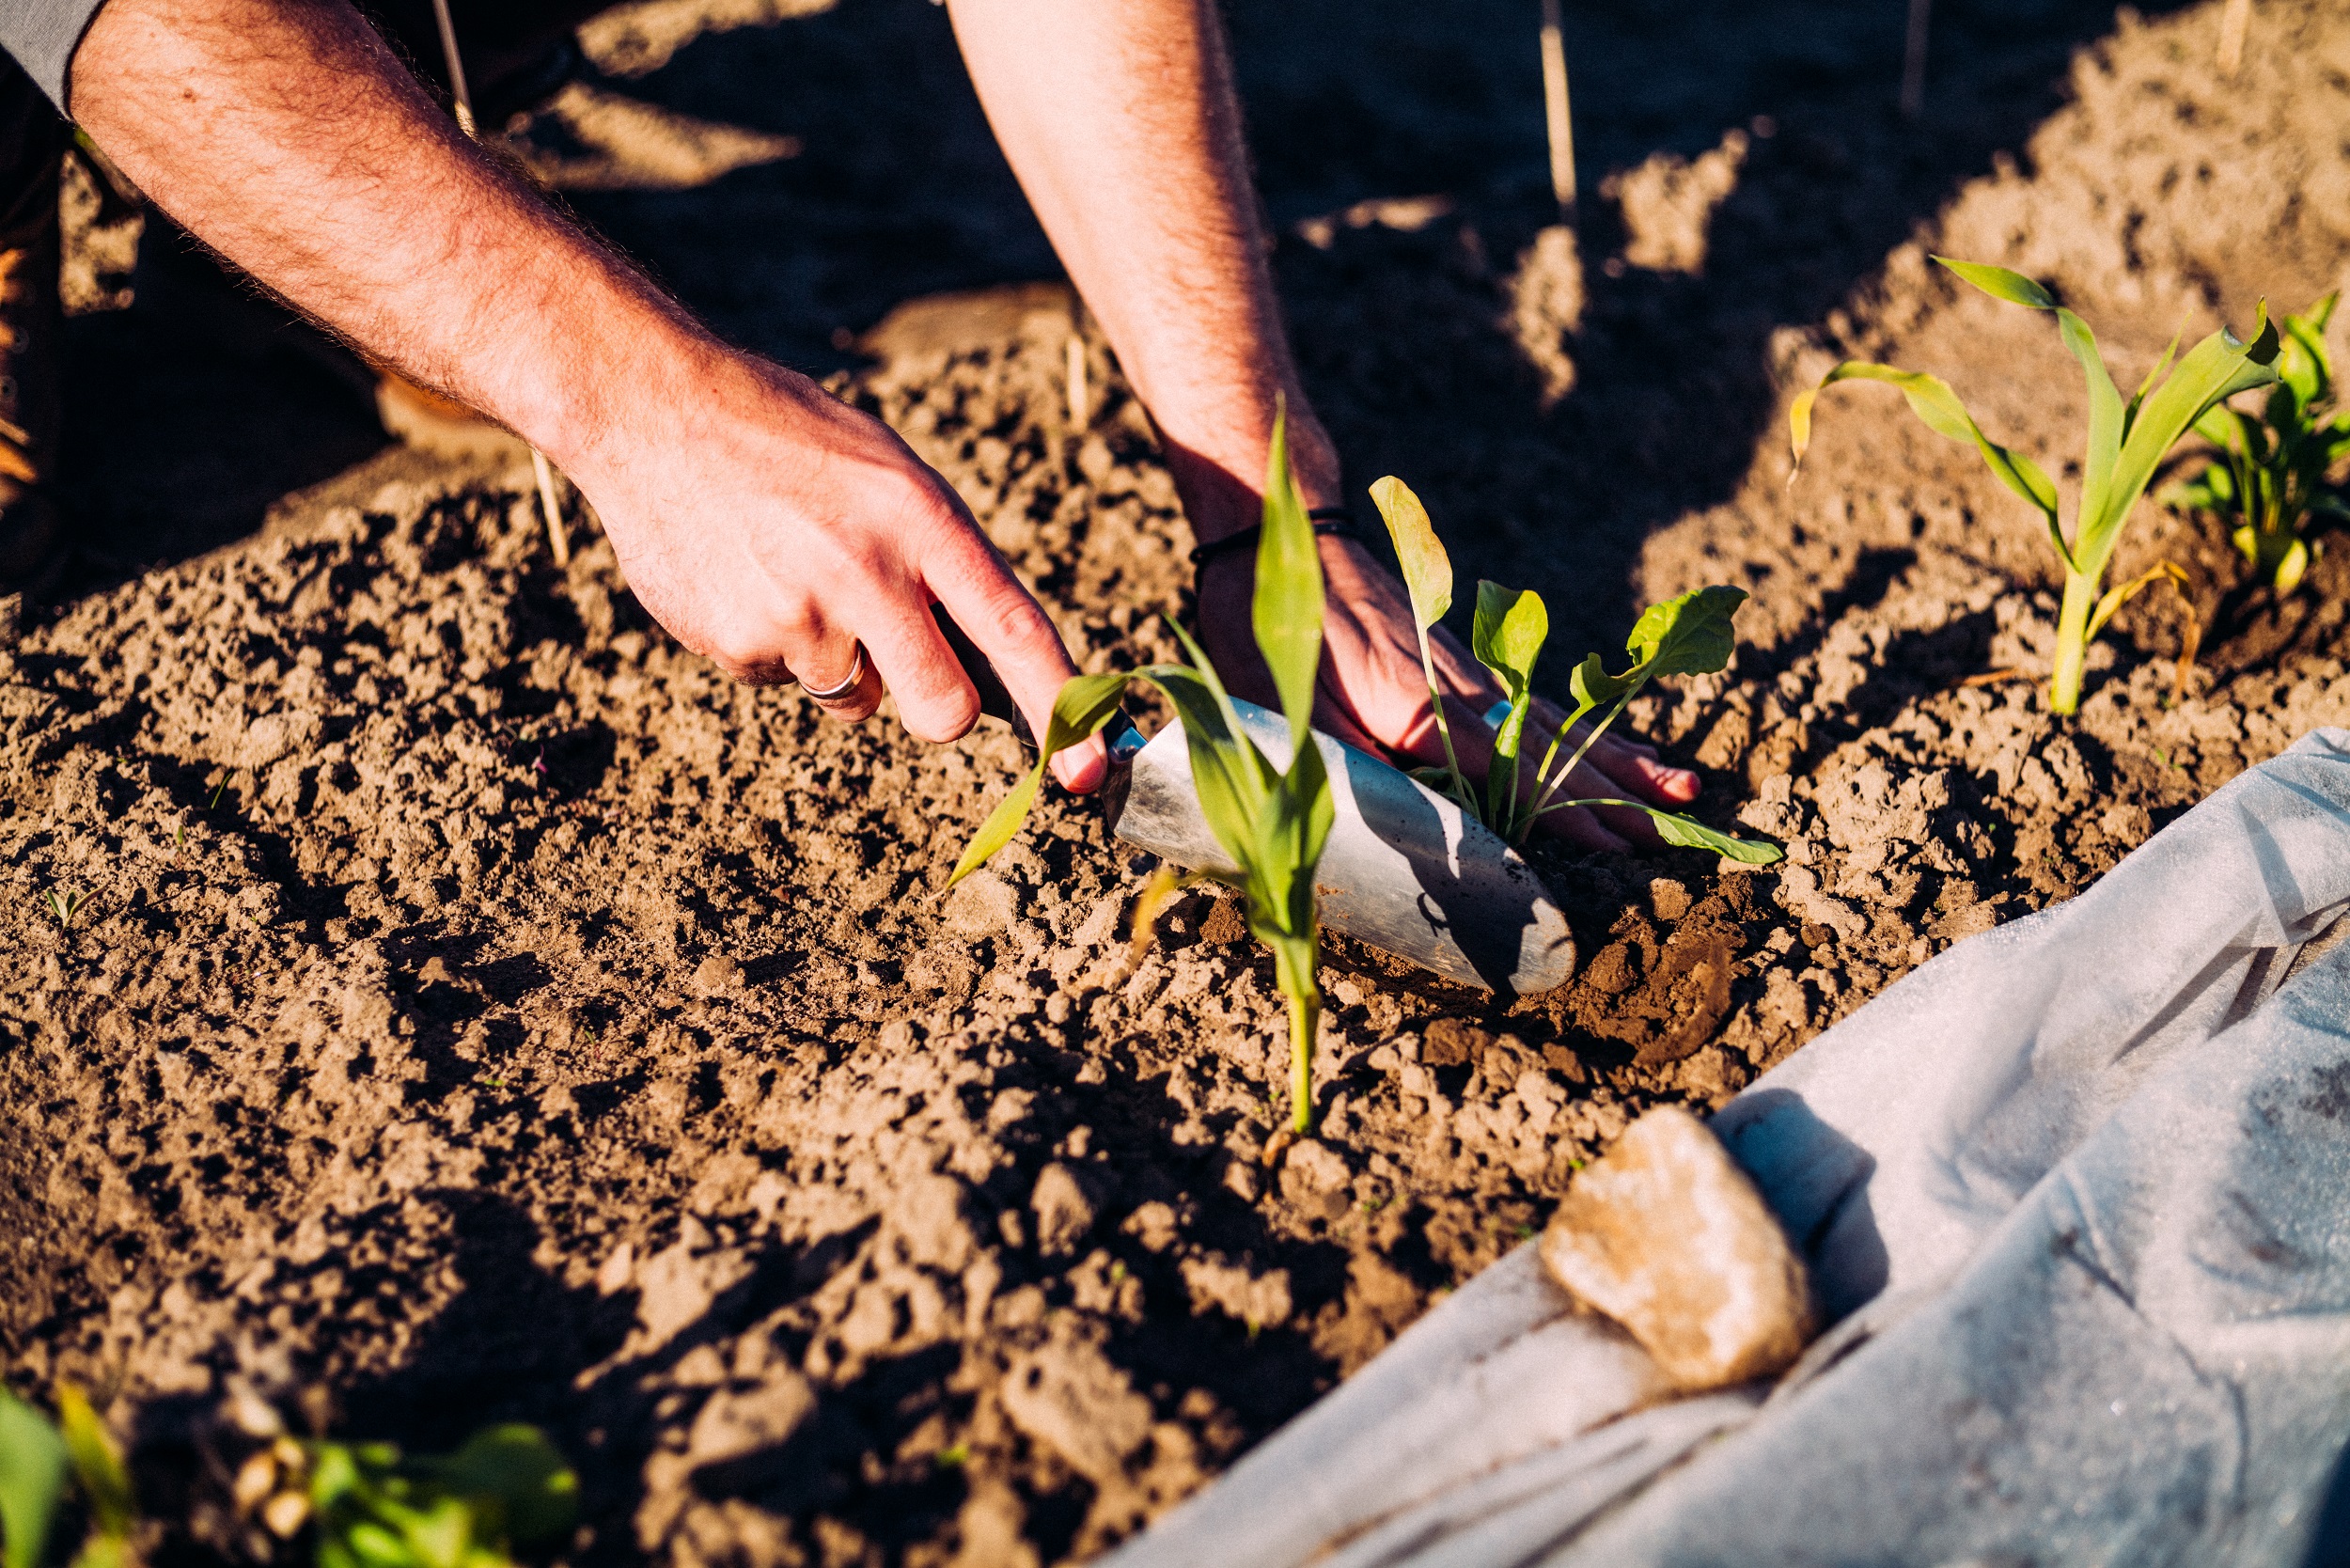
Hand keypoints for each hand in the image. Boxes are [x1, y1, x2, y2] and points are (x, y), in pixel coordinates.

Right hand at [568, 348, 1105, 790]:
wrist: (654, 410)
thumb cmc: (796, 441)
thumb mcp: (891, 474)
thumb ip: (942, 563)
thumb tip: (992, 671)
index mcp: (922, 519)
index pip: (1015, 630)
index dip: (1061, 709)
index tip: (1092, 771)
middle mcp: (866, 572)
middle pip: (942, 709)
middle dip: (937, 706)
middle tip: (907, 661)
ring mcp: (796, 616)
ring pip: (855, 699)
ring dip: (841, 659)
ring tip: (794, 571)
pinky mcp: (736, 645)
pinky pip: (784, 680)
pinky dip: (774, 645)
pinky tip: (744, 574)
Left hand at [1193, 536, 1696, 848]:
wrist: (1286, 534)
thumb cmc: (1274, 632)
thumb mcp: (1297, 715)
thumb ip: (1359, 771)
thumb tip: (1422, 828)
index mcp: (1424, 713)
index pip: (1514, 774)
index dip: (1571, 814)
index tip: (1627, 844)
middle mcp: (1465, 690)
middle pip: (1558, 749)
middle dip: (1624, 794)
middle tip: (1690, 828)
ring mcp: (1473, 669)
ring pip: (1562, 723)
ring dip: (1624, 760)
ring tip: (1685, 788)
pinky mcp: (1467, 658)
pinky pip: (1543, 701)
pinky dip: (1592, 728)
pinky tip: (1619, 745)